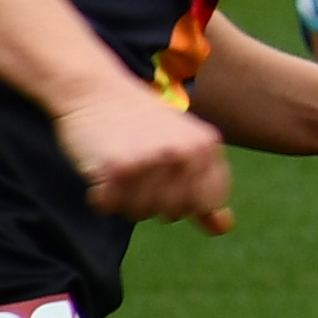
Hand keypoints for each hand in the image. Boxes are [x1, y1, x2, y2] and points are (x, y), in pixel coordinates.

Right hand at [61, 84, 232, 230]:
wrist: (95, 89)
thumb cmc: (141, 122)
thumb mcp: (184, 146)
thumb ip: (206, 188)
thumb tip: (223, 228)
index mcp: (207, 147)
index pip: (208, 203)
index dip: (184, 198)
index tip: (168, 175)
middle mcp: (184, 154)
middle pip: (173, 213)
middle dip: (152, 199)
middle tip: (139, 165)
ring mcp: (152, 161)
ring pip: (140, 213)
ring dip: (125, 198)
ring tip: (121, 164)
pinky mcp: (116, 168)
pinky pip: (108, 206)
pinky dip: (100, 195)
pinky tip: (101, 168)